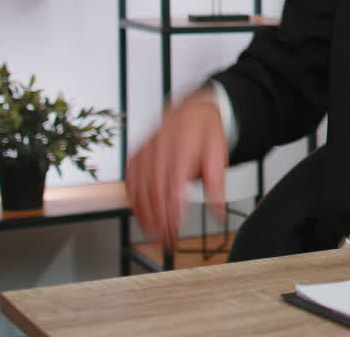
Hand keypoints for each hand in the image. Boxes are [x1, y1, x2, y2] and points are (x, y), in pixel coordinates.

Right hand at [125, 86, 227, 249]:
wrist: (191, 108)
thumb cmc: (205, 132)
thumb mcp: (219, 154)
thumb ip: (217, 184)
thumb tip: (219, 212)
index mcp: (182, 148)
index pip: (173, 185)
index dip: (171, 210)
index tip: (175, 230)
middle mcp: (159, 150)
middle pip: (155, 192)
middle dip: (160, 221)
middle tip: (167, 241)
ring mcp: (145, 153)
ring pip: (140, 190)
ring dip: (146, 217)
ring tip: (155, 236)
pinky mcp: (136, 156)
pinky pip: (130, 183)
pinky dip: (134, 203)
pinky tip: (141, 217)